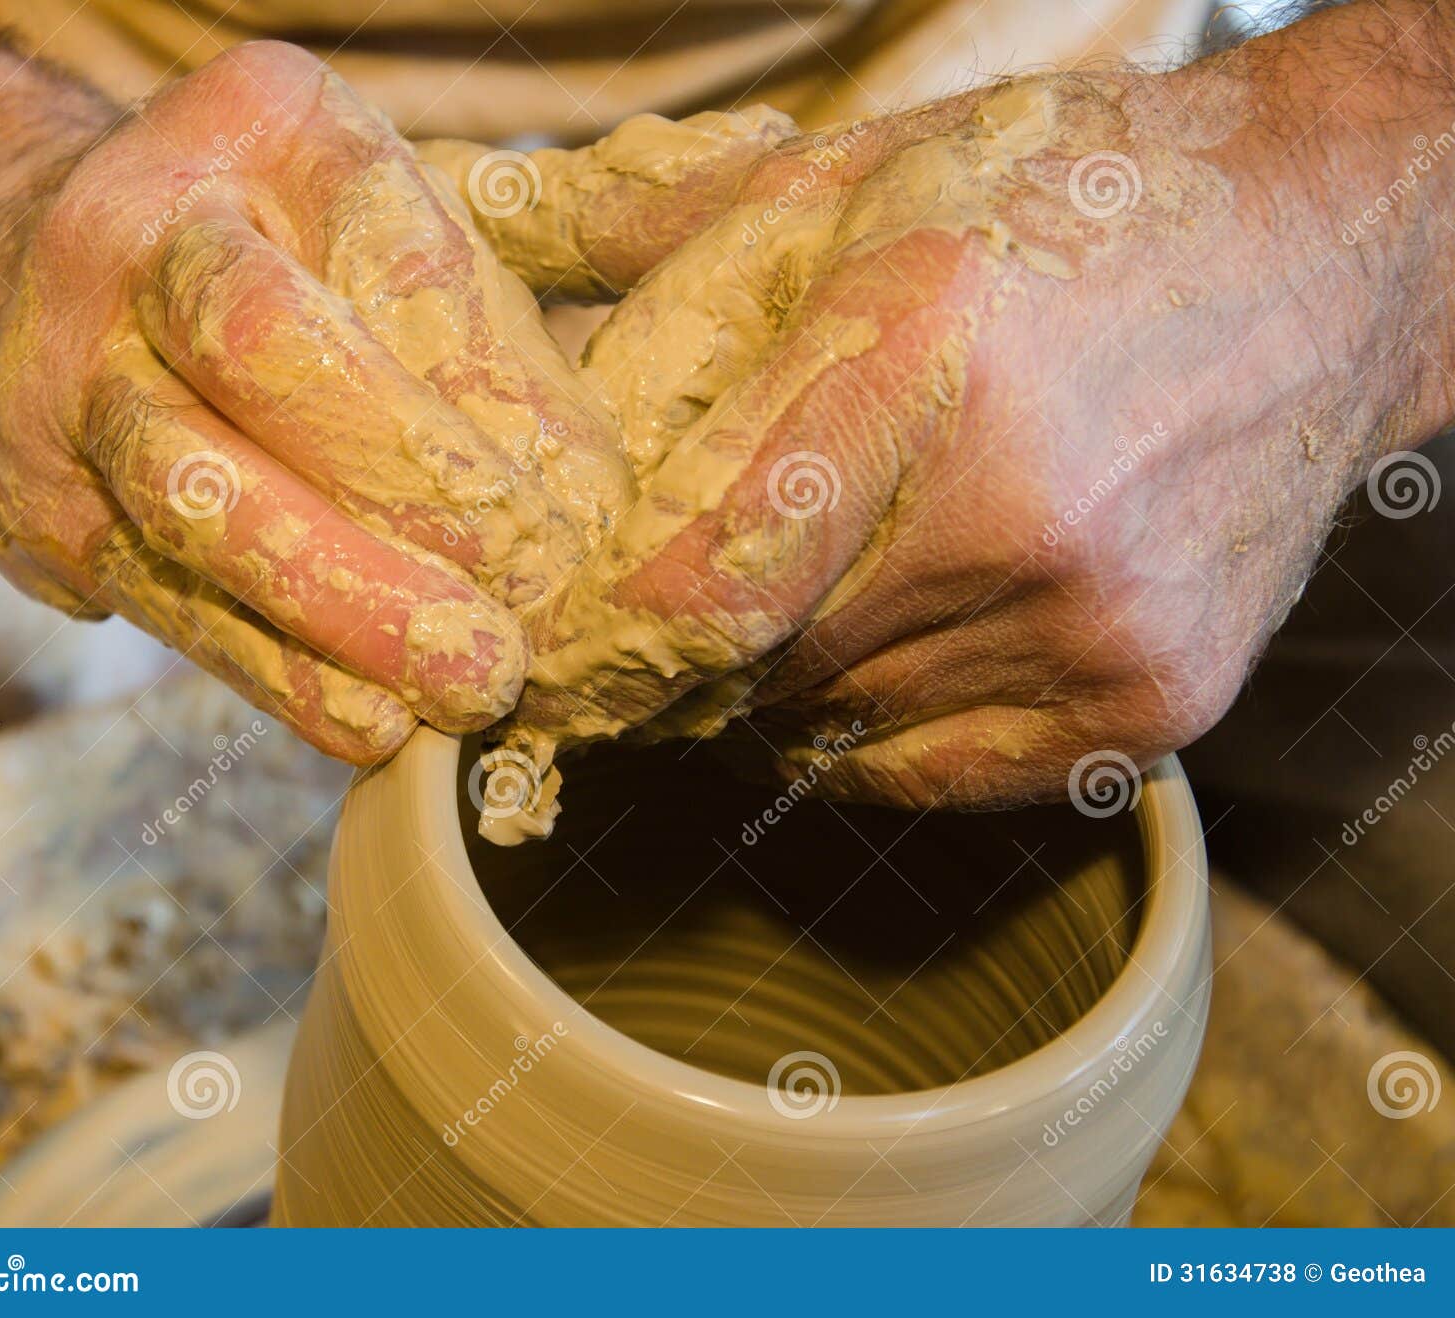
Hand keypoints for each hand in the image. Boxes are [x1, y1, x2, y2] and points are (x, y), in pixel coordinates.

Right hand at [0, 26, 631, 761]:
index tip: (589, 496)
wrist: (20, 274)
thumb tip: (619, 414)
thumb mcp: (391, 215)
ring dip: (349, 607)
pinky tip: (375, 721)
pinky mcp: (40, 507)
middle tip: (536, 591)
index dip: (499, 388)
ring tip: (471, 682)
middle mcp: (141, 232)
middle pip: (268, 350)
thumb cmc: (277, 255)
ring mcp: (69, 370)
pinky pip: (168, 602)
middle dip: (415, 486)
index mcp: (265, 130)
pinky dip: (281, 674)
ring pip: (199, 494)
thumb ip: (510, 281)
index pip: (396, 259)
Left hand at [500, 4, 1454, 809]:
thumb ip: (671, 258)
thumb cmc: (1071, 209)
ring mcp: (1097, 624)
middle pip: (754, 664)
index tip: (564, 637)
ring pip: (836, 723)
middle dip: (690, 642)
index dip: (608, 630)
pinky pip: (933, 772)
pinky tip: (902, 631)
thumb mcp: (861, 182)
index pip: (703, 572)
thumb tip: (513, 326)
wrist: (1327, 260)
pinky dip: (879, 724)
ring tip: (831, 574)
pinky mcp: (1153, 703)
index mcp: (923, 348)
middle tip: (687, 589)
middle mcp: (1017, 509)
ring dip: (790, 674)